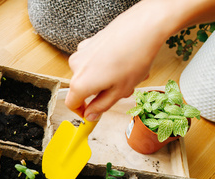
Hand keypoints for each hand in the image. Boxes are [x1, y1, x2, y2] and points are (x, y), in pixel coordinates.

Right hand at [64, 0, 172, 120]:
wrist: (143, 27)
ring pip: (91, 74)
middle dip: (102, 92)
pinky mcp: (89, 42)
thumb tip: (90, 115)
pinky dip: (106, 64)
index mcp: (80, 83)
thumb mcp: (119, 91)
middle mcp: (76, 67)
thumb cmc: (133, 58)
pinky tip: (122, 60)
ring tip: (128, 73)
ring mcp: (81, 53)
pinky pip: (94, 60)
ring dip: (107, 78)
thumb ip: (101, 107)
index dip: (82, 112)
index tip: (92, 114)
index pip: (71, 104)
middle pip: (83, 88)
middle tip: (123, 90)